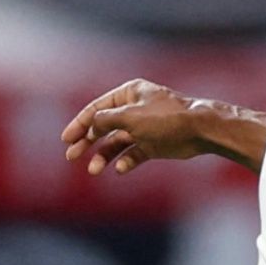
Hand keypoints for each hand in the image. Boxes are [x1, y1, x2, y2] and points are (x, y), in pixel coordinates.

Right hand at [61, 79, 212, 175]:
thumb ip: (106, 120)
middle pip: (103, 126)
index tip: (66, 139)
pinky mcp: (153, 144)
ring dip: (103, 156)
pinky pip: (133, 153)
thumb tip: (91, 125)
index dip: (79, 124)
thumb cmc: (166, 118)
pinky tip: (119, 169)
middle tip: (72, 156)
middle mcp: (134, 109)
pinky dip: (125, 161)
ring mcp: (143, 128)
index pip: (97, 108)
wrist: (199, 130)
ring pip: (116, 143)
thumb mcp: (130, 117)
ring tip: (94, 170)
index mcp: (128, 94)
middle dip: (87, 142)